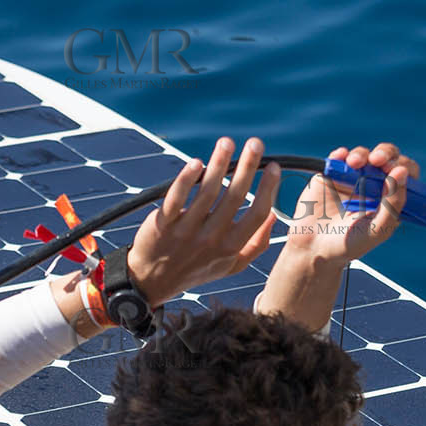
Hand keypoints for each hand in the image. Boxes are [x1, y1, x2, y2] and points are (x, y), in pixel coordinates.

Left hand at [126, 136, 281, 307]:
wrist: (151, 282)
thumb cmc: (195, 269)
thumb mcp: (230, 265)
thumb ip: (256, 244)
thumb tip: (274, 216)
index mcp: (231, 246)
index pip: (257, 214)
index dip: (268, 189)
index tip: (273, 166)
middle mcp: (212, 239)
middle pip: (235, 197)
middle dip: (248, 167)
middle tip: (256, 143)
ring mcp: (186, 231)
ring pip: (206, 192)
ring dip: (219, 163)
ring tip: (227, 143)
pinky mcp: (163, 224)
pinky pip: (176, 198)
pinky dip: (186, 180)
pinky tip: (196, 163)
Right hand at [284, 142, 417, 265]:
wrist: (315, 247)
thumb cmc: (350, 243)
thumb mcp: (377, 229)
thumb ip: (393, 204)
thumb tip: (401, 172)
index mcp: (391, 197)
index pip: (406, 174)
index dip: (403, 168)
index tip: (395, 171)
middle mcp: (375, 183)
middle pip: (388, 156)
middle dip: (385, 153)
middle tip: (377, 160)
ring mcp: (354, 177)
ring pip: (364, 154)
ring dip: (361, 155)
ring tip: (354, 163)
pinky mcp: (333, 173)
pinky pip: (339, 157)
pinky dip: (341, 155)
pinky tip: (340, 159)